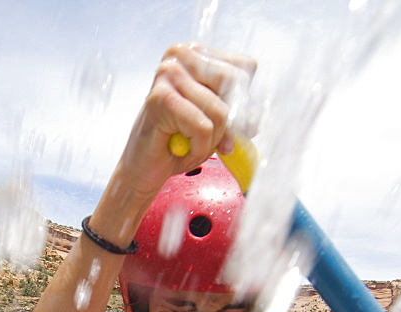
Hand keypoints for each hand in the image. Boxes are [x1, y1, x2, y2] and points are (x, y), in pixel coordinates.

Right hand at [114, 43, 256, 204]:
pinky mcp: (159, 98)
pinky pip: (203, 127)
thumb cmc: (179, 142)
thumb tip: (256, 117)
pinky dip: (198, 148)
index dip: (247, 102)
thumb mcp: (218, 122)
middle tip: (219, 143)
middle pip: (235, 84)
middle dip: (232, 123)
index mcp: (198, 53)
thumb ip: (239, 113)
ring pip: (221, 111)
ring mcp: (168, 74)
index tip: (239, 126)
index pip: (245, 68)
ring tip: (192, 144)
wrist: (144, 168)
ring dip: (212, 141)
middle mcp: (181, 55)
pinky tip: (181, 148)